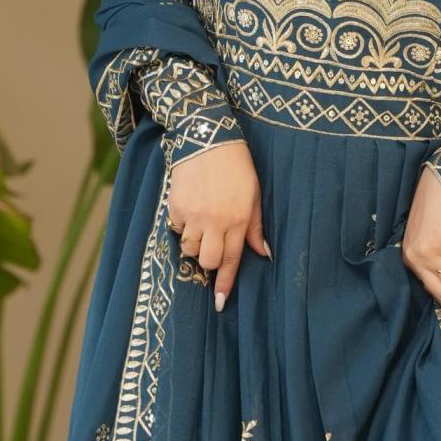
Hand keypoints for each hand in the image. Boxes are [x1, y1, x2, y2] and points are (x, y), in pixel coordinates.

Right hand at [167, 139, 269, 310]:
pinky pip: (176, 229)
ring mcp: (194, 214)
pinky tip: (190, 207)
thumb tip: (264, 253)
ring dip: (195, 244)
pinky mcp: (176, 206)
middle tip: (211, 247)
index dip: (226, 284)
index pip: (232, 260)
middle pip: (208, 260)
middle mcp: (216, 220)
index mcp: (239, 219)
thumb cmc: (237, 165)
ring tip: (201, 224)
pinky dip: (182, 225)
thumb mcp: (254, 194)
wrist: (208, 137)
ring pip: (190, 248)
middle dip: (209, 261)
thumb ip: (256, 226)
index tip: (220, 304)